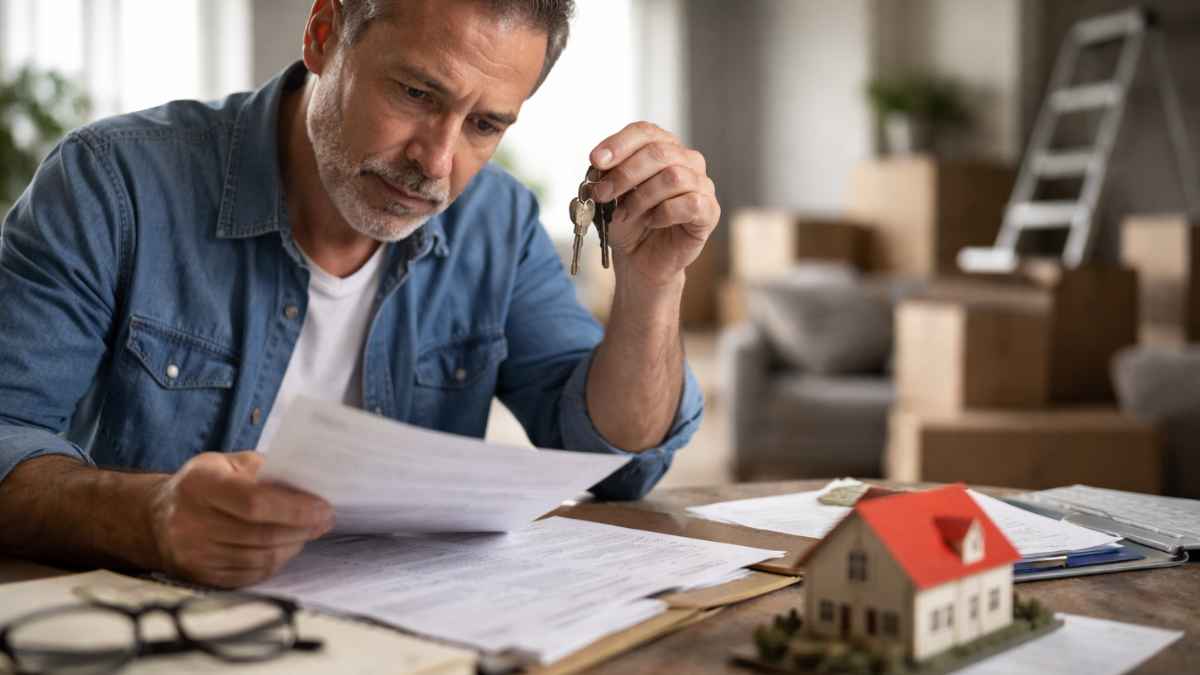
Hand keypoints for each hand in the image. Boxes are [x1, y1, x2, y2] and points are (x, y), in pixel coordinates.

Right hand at [148, 451, 332, 587]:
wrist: (158, 517)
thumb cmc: (205, 483)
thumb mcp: (228, 463)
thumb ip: (265, 470)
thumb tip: (309, 484)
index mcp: (200, 484)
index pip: (255, 502)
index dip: (295, 508)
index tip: (324, 508)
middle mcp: (190, 522)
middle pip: (261, 535)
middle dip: (302, 529)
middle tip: (324, 520)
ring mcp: (193, 554)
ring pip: (260, 558)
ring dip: (293, 545)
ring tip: (307, 532)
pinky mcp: (200, 577)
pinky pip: (250, 575)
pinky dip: (275, 562)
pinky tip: (284, 547)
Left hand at [588, 122, 719, 289]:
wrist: (640, 258)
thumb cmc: (629, 223)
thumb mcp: (610, 195)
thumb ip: (607, 175)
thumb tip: (599, 165)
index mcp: (663, 147)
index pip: (645, 131)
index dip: (619, 144)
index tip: (596, 161)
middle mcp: (687, 161)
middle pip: (658, 153)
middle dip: (624, 174)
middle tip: (602, 194)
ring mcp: (702, 185)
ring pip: (673, 177)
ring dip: (640, 198)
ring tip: (623, 215)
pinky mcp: (709, 211)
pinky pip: (690, 203)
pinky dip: (664, 213)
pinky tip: (651, 222)